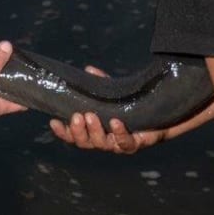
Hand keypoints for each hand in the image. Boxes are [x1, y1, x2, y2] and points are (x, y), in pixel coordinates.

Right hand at [49, 65, 165, 153]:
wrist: (159, 116)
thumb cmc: (131, 106)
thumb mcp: (113, 93)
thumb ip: (101, 83)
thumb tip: (89, 69)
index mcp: (95, 132)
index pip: (74, 136)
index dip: (63, 132)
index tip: (54, 122)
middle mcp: (105, 141)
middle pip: (86, 143)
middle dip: (78, 131)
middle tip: (77, 117)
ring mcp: (119, 144)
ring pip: (103, 144)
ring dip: (95, 131)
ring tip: (91, 116)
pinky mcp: (135, 144)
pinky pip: (125, 143)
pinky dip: (119, 133)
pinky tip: (115, 122)